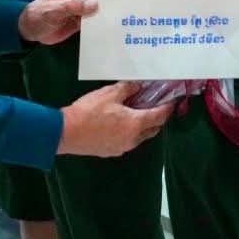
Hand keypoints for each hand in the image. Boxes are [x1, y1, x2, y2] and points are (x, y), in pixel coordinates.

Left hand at [18, 0, 99, 44]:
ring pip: (97, 9)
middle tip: (108, 19)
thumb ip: (72, 6)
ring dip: (101, 17)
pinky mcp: (82, 15)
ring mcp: (81, 3)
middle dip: (102, 8)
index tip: (103, 10)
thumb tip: (94, 4)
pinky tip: (101, 30)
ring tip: (107, 26)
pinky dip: (97, 24)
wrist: (31, 31)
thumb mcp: (53, 11)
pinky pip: (94, 18)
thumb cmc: (38, 17)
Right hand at [58, 82, 174, 156]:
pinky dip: (130, 133)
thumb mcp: (109, 94)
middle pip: (153, 130)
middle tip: (155, 107)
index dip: (167, 109)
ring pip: (140, 137)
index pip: (159, 117)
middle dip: (157, 119)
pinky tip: (120, 124)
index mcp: (135, 124)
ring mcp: (122, 147)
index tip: (171, 102)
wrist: (67, 132)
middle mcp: (133, 139)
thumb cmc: (90, 111)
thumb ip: (127, 89)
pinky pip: (128, 142)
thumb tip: (138, 86)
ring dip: (143, 127)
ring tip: (137, 114)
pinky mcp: (111, 152)